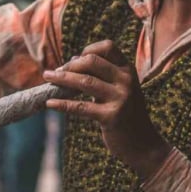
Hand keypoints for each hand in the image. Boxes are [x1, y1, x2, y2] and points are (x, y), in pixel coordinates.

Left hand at [45, 40, 168, 181]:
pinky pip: (81, 107)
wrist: (143, 144)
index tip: (74, 60)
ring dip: (62, 79)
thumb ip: (102, 75)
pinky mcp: (111, 117)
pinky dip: (62, 104)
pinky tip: (50, 103)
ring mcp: (120, 98)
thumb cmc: (127, 114)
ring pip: (85, 82)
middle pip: (92, 61)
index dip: (88, 49)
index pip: (108, 47)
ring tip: (47, 78)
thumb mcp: (120, 89)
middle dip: (70, 65)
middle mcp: (126, 81)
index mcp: (128, 70)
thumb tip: (73, 59)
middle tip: (55, 73)